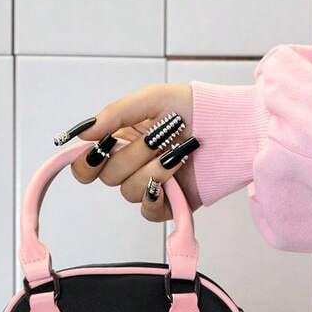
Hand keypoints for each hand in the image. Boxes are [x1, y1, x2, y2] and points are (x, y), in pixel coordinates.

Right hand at [55, 83, 198, 221]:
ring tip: (177, 154)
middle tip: (156, 139)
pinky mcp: (166, 205)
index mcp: (120, 142)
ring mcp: (148, 187)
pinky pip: (147, 211)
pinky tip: (170, 182)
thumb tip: (83, 134)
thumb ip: (114, 114)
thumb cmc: (192, 108)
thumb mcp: (151, 99)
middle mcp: (130, 166)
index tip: (101, 149)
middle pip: (108, 177)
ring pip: (129, 191)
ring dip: (152, 170)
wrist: (228, 127)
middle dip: (132, 156)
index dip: (87, 163)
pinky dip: (155, 196)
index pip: (87, 166)